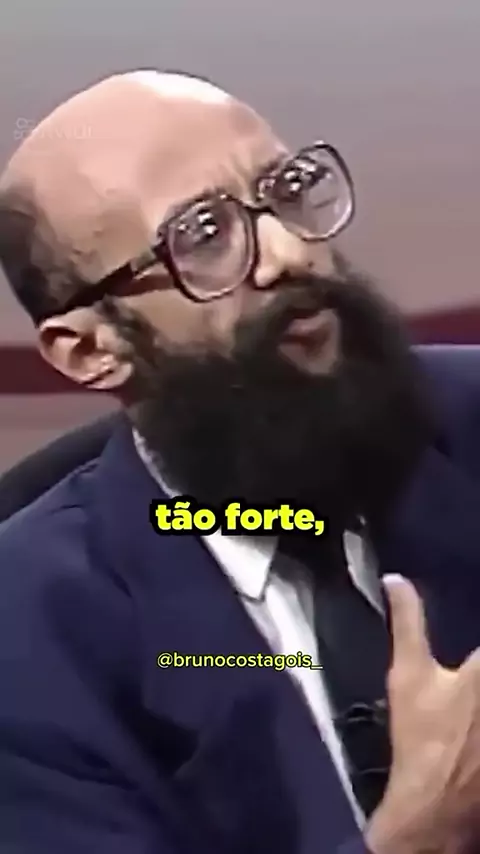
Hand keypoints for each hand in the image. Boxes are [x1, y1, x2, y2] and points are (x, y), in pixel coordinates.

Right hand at [366, 575, 479, 853]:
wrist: (437, 801)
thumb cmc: (420, 732)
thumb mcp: (408, 673)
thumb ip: (408, 621)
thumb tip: (395, 580)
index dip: (476, 654)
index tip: (465, 666)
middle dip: (476, 670)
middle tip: (465, 688)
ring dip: (479, 695)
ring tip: (471, 706)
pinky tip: (473, 716)